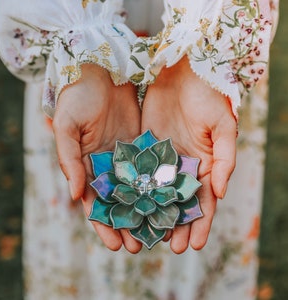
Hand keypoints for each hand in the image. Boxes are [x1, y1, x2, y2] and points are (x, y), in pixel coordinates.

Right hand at [53, 64, 141, 252]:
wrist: (100, 70)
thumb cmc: (77, 98)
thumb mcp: (67, 128)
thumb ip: (70, 161)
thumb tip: (76, 197)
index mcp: (87, 166)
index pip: (96, 203)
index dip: (104, 225)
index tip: (114, 246)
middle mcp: (108, 166)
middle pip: (120, 202)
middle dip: (129, 225)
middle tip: (140, 247)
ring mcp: (128, 157)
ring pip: (139, 189)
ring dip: (146, 210)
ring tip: (158, 232)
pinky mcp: (144, 145)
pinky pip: (153, 169)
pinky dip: (159, 186)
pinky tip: (169, 202)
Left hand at [142, 57, 236, 253]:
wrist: (183, 72)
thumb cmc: (207, 97)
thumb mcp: (222, 127)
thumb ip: (224, 159)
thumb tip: (220, 192)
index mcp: (203, 164)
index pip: (203, 201)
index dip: (200, 223)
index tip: (194, 246)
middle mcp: (182, 166)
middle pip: (178, 202)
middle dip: (176, 225)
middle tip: (170, 248)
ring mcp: (161, 159)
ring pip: (156, 192)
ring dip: (153, 214)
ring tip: (147, 236)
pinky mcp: (143, 148)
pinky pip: (139, 173)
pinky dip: (135, 191)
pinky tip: (129, 207)